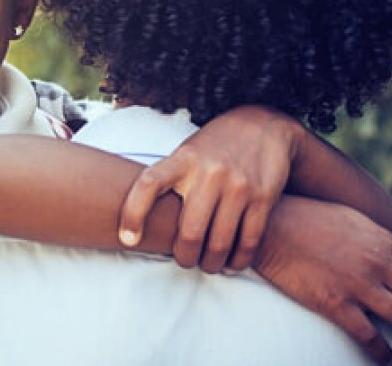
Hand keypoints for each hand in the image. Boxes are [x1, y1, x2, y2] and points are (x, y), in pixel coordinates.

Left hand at [119, 105, 300, 272]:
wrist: (263, 126)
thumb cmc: (214, 147)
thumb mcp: (187, 152)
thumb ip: (169, 179)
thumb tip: (142, 218)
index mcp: (182, 159)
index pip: (148, 185)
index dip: (133, 214)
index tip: (128, 239)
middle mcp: (208, 172)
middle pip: (189, 231)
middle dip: (184, 256)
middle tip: (185, 260)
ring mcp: (237, 185)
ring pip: (218, 242)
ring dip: (210, 263)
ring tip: (207, 265)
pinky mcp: (262, 197)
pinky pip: (248, 240)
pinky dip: (238, 260)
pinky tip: (230, 263)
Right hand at [255, 197, 391, 364]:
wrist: (269, 226)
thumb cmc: (303, 217)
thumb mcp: (349, 217)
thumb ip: (374, 235)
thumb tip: (386, 250)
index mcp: (382, 241)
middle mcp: (378, 263)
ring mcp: (358, 284)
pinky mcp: (336, 304)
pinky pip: (372, 338)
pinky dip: (384, 354)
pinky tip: (385, 358)